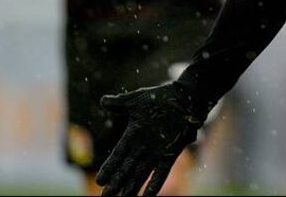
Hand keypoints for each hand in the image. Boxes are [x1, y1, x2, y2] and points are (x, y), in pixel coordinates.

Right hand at [96, 82, 207, 196]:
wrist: (185, 98)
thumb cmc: (160, 98)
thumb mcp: (136, 100)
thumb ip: (119, 103)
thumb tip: (103, 100)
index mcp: (133, 135)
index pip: (118, 155)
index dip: (109, 168)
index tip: (100, 181)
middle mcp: (143, 147)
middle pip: (127, 168)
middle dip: (117, 182)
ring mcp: (156, 152)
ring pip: (141, 173)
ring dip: (132, 186)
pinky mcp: (170, 154)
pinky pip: (161, 172)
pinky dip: (154, 184)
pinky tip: (148, 196)